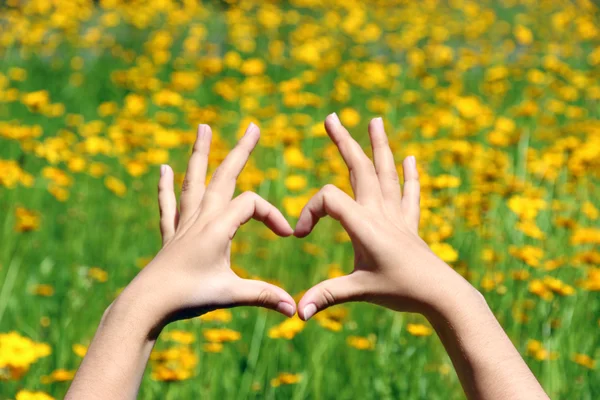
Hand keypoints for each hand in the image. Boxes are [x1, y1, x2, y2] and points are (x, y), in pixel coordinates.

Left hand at [125, 123, 295, 334]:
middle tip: (253, 126)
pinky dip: (166, 186)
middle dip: (241, 150)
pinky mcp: (170, 235)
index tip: (285, 235)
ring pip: (194, 181)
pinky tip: (163, 168)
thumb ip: (264, 296)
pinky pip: (168, 204)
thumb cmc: (189, 297)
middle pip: (224, 175)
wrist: (148, 304)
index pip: (252, 205)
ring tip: (202, 127)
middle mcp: (200, 218)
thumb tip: (294, 308)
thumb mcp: (231, 294)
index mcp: (218, 227)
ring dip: (200, 153)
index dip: (273, 215)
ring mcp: (183, 224)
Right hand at [295, 113, 471, 320]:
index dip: (309, 211)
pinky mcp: (409, 224)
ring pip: (385, 172)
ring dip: (378, 145)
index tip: (302, 236)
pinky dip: (409, 175)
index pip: (329, 198)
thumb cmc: (400, 291)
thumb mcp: (359, 290)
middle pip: (359, 167)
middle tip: (331, 117)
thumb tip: (297, 314)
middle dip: (343, 141)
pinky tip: (411, 158)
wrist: (441, 295)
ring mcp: (397, 215)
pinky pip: (409, 193)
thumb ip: (326, 296)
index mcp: (365, 224)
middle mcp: (381, 212)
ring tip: (375, 119)